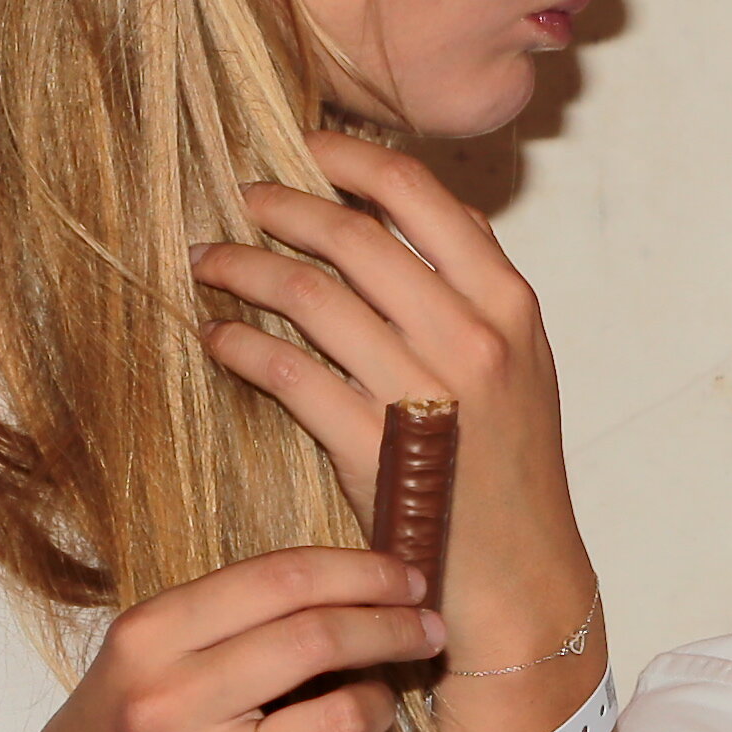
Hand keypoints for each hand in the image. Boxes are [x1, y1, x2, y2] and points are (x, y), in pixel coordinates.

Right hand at [0, 547, 437, 731]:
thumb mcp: (137, 664)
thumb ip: (223, 625)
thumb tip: (346, 590)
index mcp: (148, 640)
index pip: (280, 579)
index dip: (361, 572)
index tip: (404, 579)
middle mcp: (170, 703)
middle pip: (318, 637)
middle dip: (392, 625)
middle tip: (426, 629)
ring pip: (341, 716)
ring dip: (380, 704)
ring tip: (376, 707)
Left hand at [192, 135, 600, 686]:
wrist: (521, 582)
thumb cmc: (508, 472)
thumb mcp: (522, 366)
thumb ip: (476, 289)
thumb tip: (421, 209)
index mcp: (510, 306)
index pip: (422, 199)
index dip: (354, 161)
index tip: (310, 149)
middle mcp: (473, 337)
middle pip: (355, 238)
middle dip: (284, 208)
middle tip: (243, 199)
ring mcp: (425, 391)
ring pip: (311, 296)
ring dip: (246, 269)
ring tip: (209, 261)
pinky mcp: (374, 447)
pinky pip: (288, 371)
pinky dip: (242, 344)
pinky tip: (219, 336)